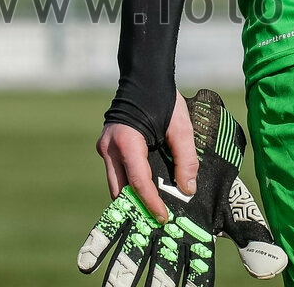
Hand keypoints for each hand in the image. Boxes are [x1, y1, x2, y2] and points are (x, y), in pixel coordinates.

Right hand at [95, 90, 197, 223]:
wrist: (144, 76)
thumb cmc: (164, 99)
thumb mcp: (181, 126)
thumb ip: (186, 158)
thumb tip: (188, 189)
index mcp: (126, 142)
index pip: (138, 182)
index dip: (151, 202)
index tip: (163, 217)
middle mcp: (109, 148)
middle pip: (120, 188)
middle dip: (136, 205)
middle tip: (155, 217)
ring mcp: (104, 147)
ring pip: (115, 182)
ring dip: (131, 195)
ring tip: (152, 205)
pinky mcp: (107, 146)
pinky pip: (117, 171)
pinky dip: (129, 181)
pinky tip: (145, 186)